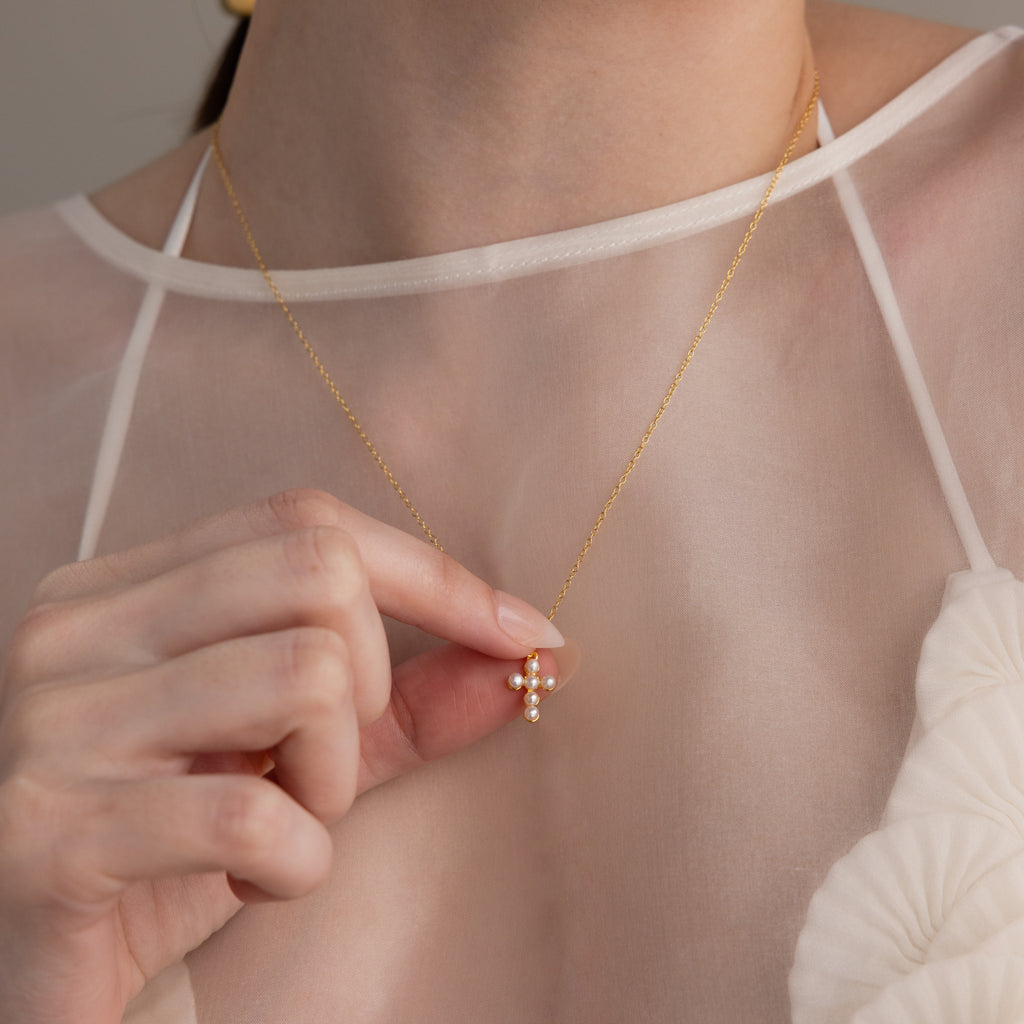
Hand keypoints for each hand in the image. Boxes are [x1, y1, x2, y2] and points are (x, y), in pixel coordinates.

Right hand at [0, 489, 565, 1023]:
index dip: (432, 574)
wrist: (40, 972)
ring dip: (336, 777)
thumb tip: (526, 658)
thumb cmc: (172, 850)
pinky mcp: (51, 836)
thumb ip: (405, 703)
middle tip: (327, 761)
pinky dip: (299, 861)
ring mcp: (55, 727)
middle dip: (370, 681)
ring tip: (288, 820)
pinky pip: (253, 817)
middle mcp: (77, 633)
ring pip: (303, 678)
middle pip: (317, 575)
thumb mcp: (296, 758)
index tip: (525, 633)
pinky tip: (256, 883)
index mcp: (123, 591)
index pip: (307, 523)